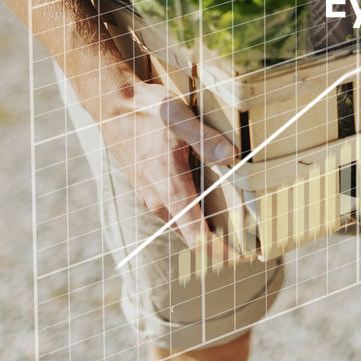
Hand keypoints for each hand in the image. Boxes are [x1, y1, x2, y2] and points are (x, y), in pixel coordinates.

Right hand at [97, 78, 240, 254]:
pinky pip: (173, 213)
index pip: (197, 236)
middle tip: (250, 243)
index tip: (245, 256)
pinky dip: (193, 218)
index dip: (222, 251)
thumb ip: (205, 139)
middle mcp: (158, 200)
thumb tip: (232, 156)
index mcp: (169, 189)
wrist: (110, 105)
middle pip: (192, 237)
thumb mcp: (179, 119)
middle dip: (220, 245)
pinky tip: (209, 205)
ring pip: (182, 226)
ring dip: (205, 232)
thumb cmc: (145, 111)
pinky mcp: (147, 188)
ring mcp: (150, 195)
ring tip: (235, 228)